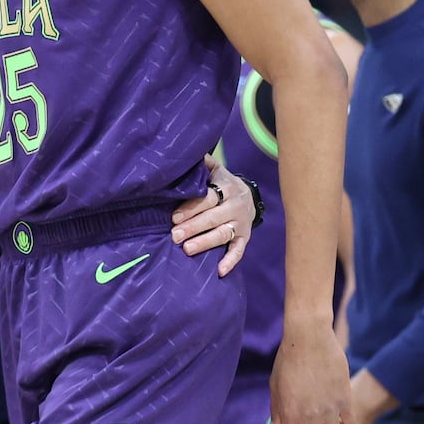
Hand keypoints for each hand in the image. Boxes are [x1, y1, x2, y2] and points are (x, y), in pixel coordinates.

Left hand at [172, 156, 256, 275]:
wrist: (248, 195)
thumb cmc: (222, 183)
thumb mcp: (215, 169)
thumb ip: (202, 163)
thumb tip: (184, 152)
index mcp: (227, 187)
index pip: (208, 199)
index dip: (191, 208)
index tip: (174, 217)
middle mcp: (236, 206)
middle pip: (213, 218)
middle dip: (193, 227)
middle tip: (175, 235)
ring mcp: (241, 223)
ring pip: (223, 235)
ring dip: (205, 243)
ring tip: (187, 249)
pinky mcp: (245, 238)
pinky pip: (238, 251)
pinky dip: (230, 261)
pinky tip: (219, 271)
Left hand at [270, 318, 352, 423]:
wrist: (309, 338)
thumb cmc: (288, 360)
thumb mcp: (275, 385)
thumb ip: (276, 410)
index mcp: (289, 415)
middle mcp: (309, 417)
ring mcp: (329, 410)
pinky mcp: (345, 399)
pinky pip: (349, 423)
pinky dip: (344, 422)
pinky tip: (339, 413)